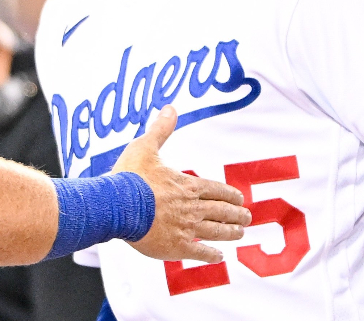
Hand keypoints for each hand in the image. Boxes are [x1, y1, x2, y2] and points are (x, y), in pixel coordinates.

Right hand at [111, 106, 250, 262]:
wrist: (116, 205)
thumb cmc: (129, 177)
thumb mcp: (144, 147)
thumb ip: (160, 130)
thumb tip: (170, 108)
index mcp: (187, 185)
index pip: (217, 190)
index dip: (230, 195)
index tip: (240, 199)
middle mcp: (192, 207)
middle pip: (222, 211)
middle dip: (237, 214)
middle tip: (247, 217)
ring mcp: (186, 228)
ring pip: (216, 231)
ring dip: (231, 232)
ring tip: (240, 233)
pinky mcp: (176, 246)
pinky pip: (200, 252)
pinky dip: (212, 254)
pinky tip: (219, 255)